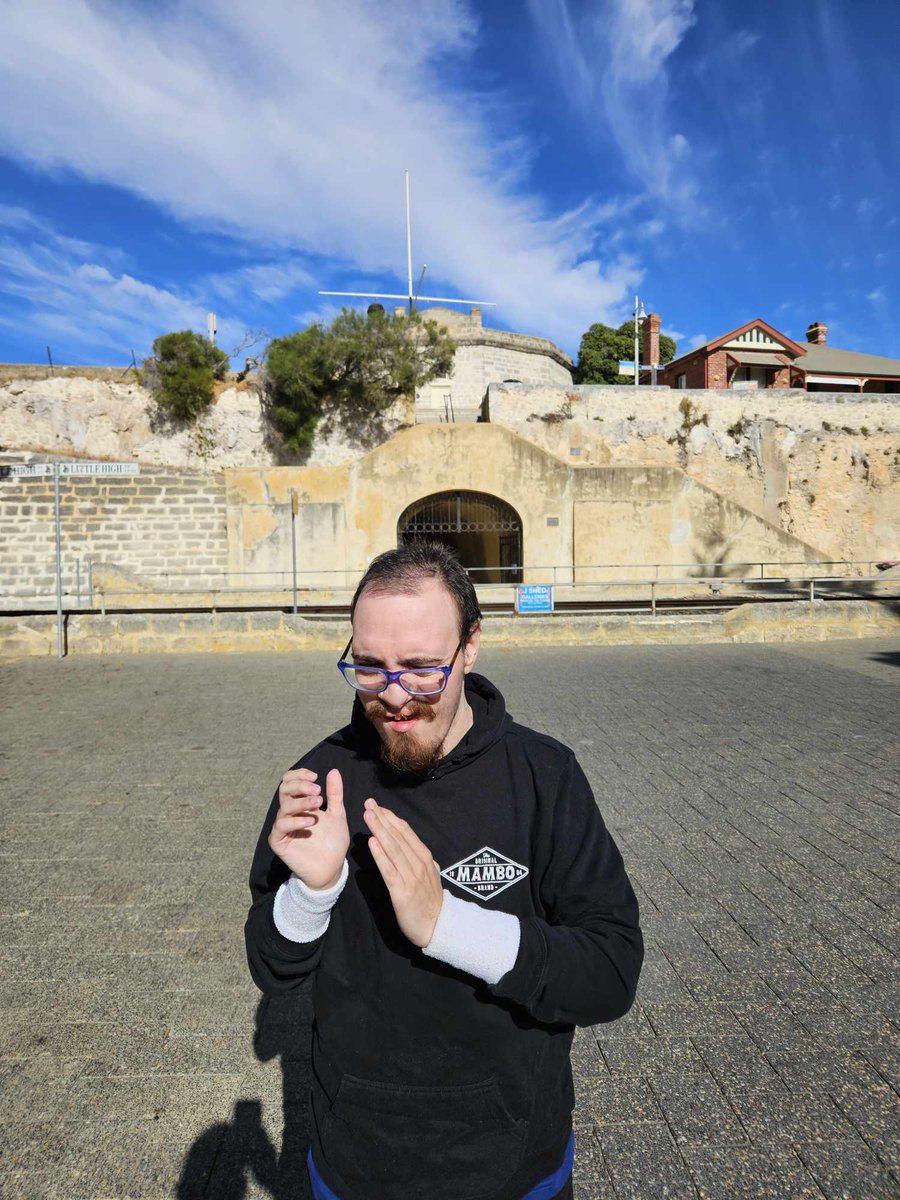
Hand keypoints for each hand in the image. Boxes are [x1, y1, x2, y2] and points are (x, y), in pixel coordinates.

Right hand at [269, 768, 348, 889]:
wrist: (332, 867)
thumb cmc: (333, 841)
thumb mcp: (337, 813)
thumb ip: (334, 793)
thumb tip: (333, 771)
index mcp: (300, 803)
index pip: (290, 781)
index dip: (300, 775)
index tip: (315, 777)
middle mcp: (289, 813)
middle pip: (284, 790)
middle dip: (300, 786)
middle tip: (317, 790)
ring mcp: (283, 827)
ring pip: (284, 807)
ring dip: (302, 802)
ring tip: (319, 803)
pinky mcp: (279, 842)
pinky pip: (282, 827)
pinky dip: (296, 821)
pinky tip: (311, 822)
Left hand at [363, 799, 442, 947]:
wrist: (437, 926)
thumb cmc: (429, 901)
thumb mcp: (429, 873)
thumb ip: (418, 858)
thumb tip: (406, 844)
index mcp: (424, 856)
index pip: (406, 831)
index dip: (391, 817)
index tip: (378, 806)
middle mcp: (418, 862)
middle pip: (398, 836)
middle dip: (382, 818)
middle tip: (368, 803)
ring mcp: (411, 876)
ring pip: (393, 848)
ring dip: (379, 830)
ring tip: (368, 816)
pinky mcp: (402, 891)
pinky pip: (389, 869)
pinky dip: (380, 855)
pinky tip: (372, 843)